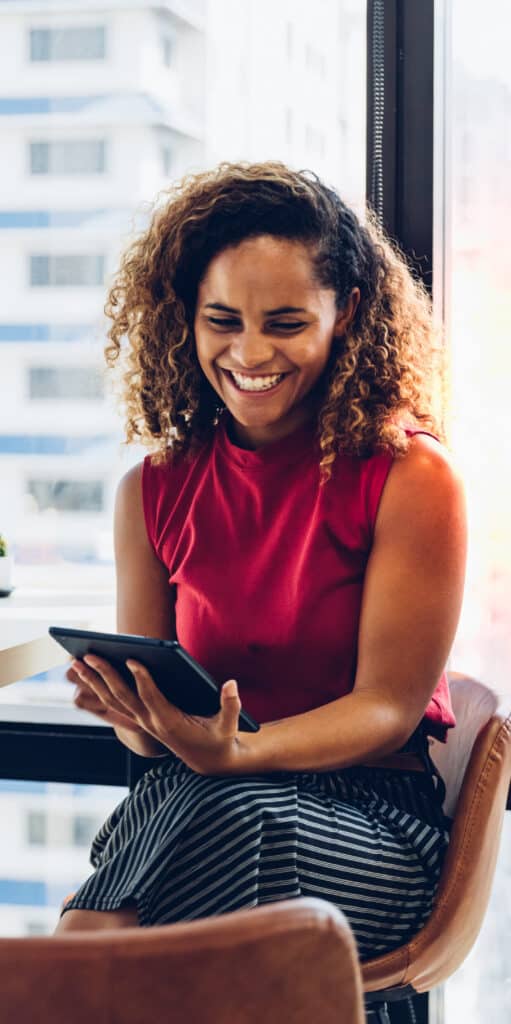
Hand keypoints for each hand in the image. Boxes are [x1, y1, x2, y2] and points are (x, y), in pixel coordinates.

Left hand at [67, 655, 245, 774]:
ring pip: (112, 700)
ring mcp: (142, 721)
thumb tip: (230, 683)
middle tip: (88, 655)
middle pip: (122, 697)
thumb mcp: (229, 725)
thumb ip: (231, 704)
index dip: (142, 679)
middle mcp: (151, 722)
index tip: (131, 659)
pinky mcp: (140, 719)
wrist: (208, 761)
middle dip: (104, 675)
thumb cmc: (220, 739)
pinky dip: (98, 687)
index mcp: (170, 722)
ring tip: (77, 660)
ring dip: (93, 680)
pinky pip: (114, 703)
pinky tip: (87, 672)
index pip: (151, 698)